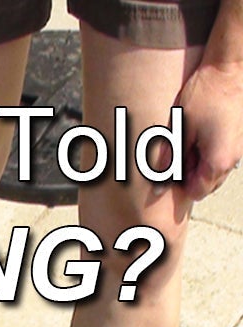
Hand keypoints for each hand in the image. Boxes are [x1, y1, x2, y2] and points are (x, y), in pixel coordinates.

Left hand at [177, 59, 242, 203]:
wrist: (229, 69)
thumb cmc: (205, 96)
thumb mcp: (179, 130)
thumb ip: (169, 161)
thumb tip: (157, 188)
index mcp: (218, 161)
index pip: (197, 192)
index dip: (180, 184)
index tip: (170, 169)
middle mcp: (233, 159)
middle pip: (208, 184)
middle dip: (190, 175)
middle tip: (178, 152)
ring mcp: (239, 148)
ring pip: (215, 171)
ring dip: (199, 163)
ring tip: (189, 141)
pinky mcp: (239, 137)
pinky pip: (222, 155)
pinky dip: (209, 152)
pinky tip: (199, 134)